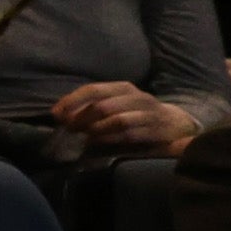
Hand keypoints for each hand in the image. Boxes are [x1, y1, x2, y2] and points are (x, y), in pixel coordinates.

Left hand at [49, 79, 199, 151]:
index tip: (56, 114)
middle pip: (103, 106)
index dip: (72, 102)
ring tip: (85, 136)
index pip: (93, 90)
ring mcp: (149, 114)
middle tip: (69, 129)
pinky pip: (131, 135)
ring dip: (97, 129)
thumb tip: (60, 115)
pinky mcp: (157, 131)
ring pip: (118, 120)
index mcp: (123, 88)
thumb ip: (90, 107)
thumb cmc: (135, 113)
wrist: (174, 123)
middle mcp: (137, 98)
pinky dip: (112, 139)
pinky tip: (101, 142)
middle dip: (81, 118)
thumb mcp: (115, 103)